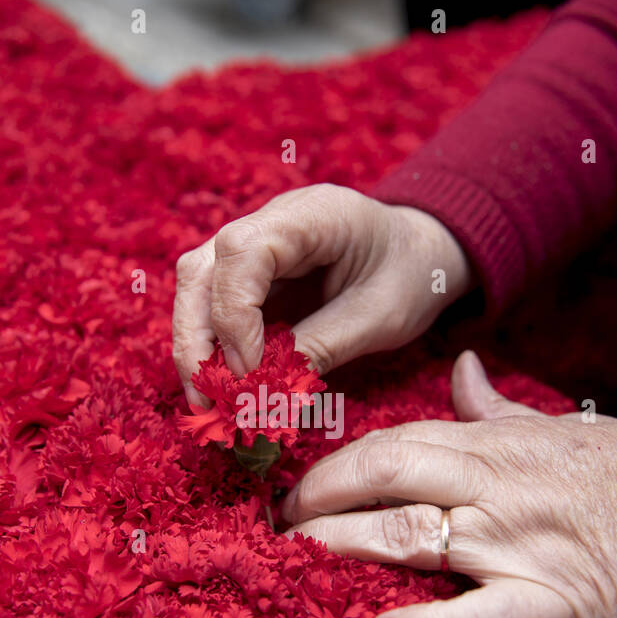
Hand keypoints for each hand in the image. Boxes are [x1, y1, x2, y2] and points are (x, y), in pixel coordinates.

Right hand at [172, 183, 472, 407]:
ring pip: (196, 287)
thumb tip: (266, 391)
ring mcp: (256, 244)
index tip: (250, 372)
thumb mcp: (381, 317)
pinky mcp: (251, 275)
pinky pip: (213, 307)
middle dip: (196, 339)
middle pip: (201, 269)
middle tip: (207, 400)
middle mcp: (271, 221)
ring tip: (208, 403)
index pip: (242, 252)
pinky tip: (222, 389)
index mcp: (314, 214)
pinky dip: (212, 349)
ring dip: (194, 348)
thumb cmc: (411, 276)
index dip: (234, 316)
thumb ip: (324, 346)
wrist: (421, 255)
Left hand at [283, 351, 616, 617]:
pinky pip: (478, 616)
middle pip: (384, 479)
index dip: (334, 466)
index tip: (295, 489)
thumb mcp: (563, 428)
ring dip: (342, 548)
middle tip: (274, 530)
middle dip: (319, 500)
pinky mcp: (548, 601)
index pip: (392, 444)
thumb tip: (461, 367)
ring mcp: (516, 544)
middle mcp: (492, 488)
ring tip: (291, 564)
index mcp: (494, 445)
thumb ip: (499, 407)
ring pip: (410, 537)